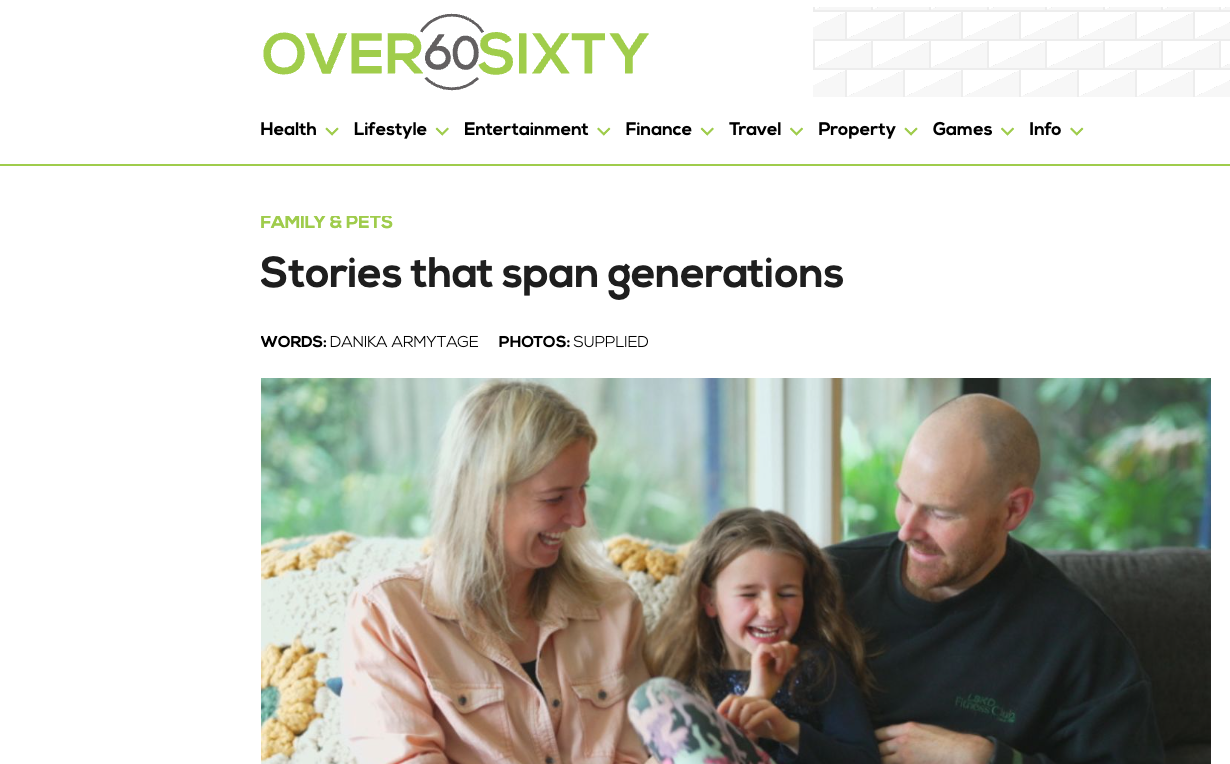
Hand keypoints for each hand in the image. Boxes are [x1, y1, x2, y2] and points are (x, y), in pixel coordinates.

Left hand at [717, 694, 800, 751]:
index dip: (723, 705)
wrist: (781, 732)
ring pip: (749, 706)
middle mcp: (755, 700)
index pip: (732, 697)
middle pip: (738, 700)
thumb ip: (736, 721)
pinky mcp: (773, 711)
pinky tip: (749, 728)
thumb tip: (721, 719)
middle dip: (732, 713)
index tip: (718, 715)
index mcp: (748, 701)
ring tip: (742, 728)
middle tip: (732, 724)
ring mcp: (765, 704)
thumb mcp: (746, 724)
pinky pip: (761, 713)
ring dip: (742, 719)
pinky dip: (753, 721)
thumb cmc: (762, 727)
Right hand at [746, 641, 798, 698]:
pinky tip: (776, 666)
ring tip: (780, 671)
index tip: (789, 666)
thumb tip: (795, 647)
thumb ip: (788, 658)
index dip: (791, 654)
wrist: (762, 696)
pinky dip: (775, 655)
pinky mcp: (756, 657)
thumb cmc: (771, 684)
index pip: (785, 645)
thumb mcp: (783, 669)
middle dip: (788, 657)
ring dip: (783, 659)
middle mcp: (764, 651)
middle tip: (784, 670)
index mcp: (770, 653)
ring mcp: (759, 653)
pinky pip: (765, 647)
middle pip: (783, 644)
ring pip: (777, 645)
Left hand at [875, 722, 993, 763]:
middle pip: (879, 747)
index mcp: (906, 729)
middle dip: (875, 751)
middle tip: (870, 754)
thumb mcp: (924, 729)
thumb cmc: (946, 741)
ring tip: (873, 761)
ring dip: (880, 760)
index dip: (874, 738)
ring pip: (884, 760)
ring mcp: (905, 757)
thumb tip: (898, 737)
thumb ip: (909, 732)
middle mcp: (902, 742)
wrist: (960, 752)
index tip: (871, 741)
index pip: (880, 733)